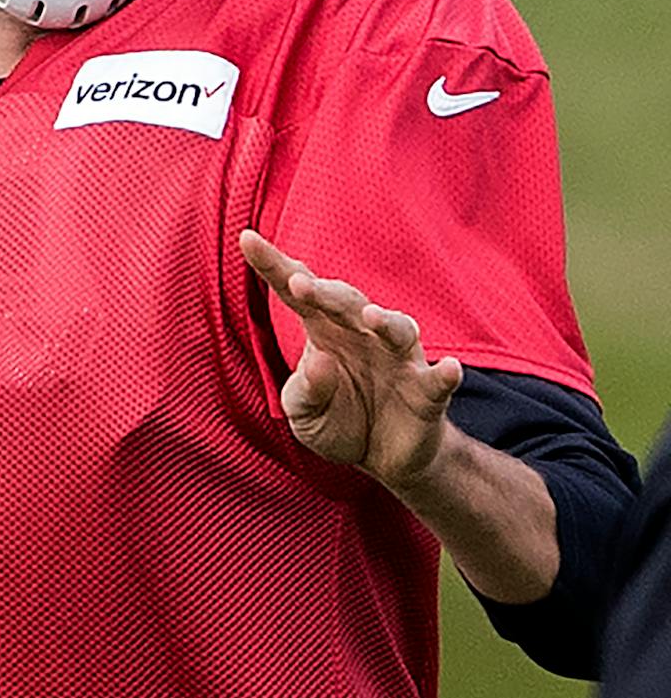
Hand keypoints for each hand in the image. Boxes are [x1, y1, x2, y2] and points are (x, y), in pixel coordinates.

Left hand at [239, 229, 463, 492]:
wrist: (382, 458)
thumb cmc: (336, 421)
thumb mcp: (304, 415)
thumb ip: (305, 391)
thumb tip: (317, 360)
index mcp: (323, 331)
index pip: (296, 293)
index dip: (273, 266)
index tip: (247, 239)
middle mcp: (362, 335)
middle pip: (345, 302)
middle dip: (324, 290)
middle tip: (299, 282)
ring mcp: (398, 359)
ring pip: (397, 328)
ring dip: (385, 320)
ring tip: (371, 317)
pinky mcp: (427, 391)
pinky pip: (438, 379)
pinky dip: (446, 374)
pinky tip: (449, 369)